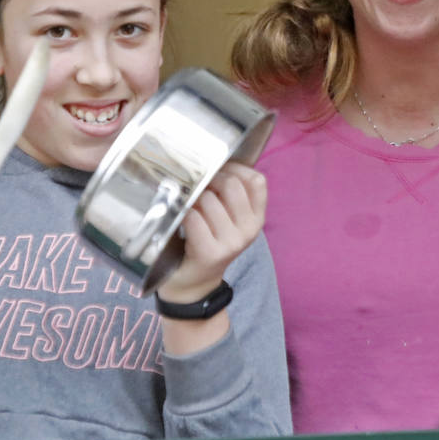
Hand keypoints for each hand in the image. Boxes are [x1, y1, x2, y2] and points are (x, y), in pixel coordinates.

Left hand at [156, 162, 267, 304]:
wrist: (194, 281)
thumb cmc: (207, 239)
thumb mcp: (228, 217)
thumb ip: (230, 192)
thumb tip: (213, 158)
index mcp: (257, 218)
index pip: (257, 180)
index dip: (235, 168)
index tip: (217, 171)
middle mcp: (249, 230)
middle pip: (230, 184)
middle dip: (208, 181)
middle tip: (196, 190)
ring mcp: (232, 242)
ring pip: (208, 199)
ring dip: (192, 199)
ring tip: (188, 208)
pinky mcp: (211, 252)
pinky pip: (193, 217)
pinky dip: (183, 214)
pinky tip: (181, 222)